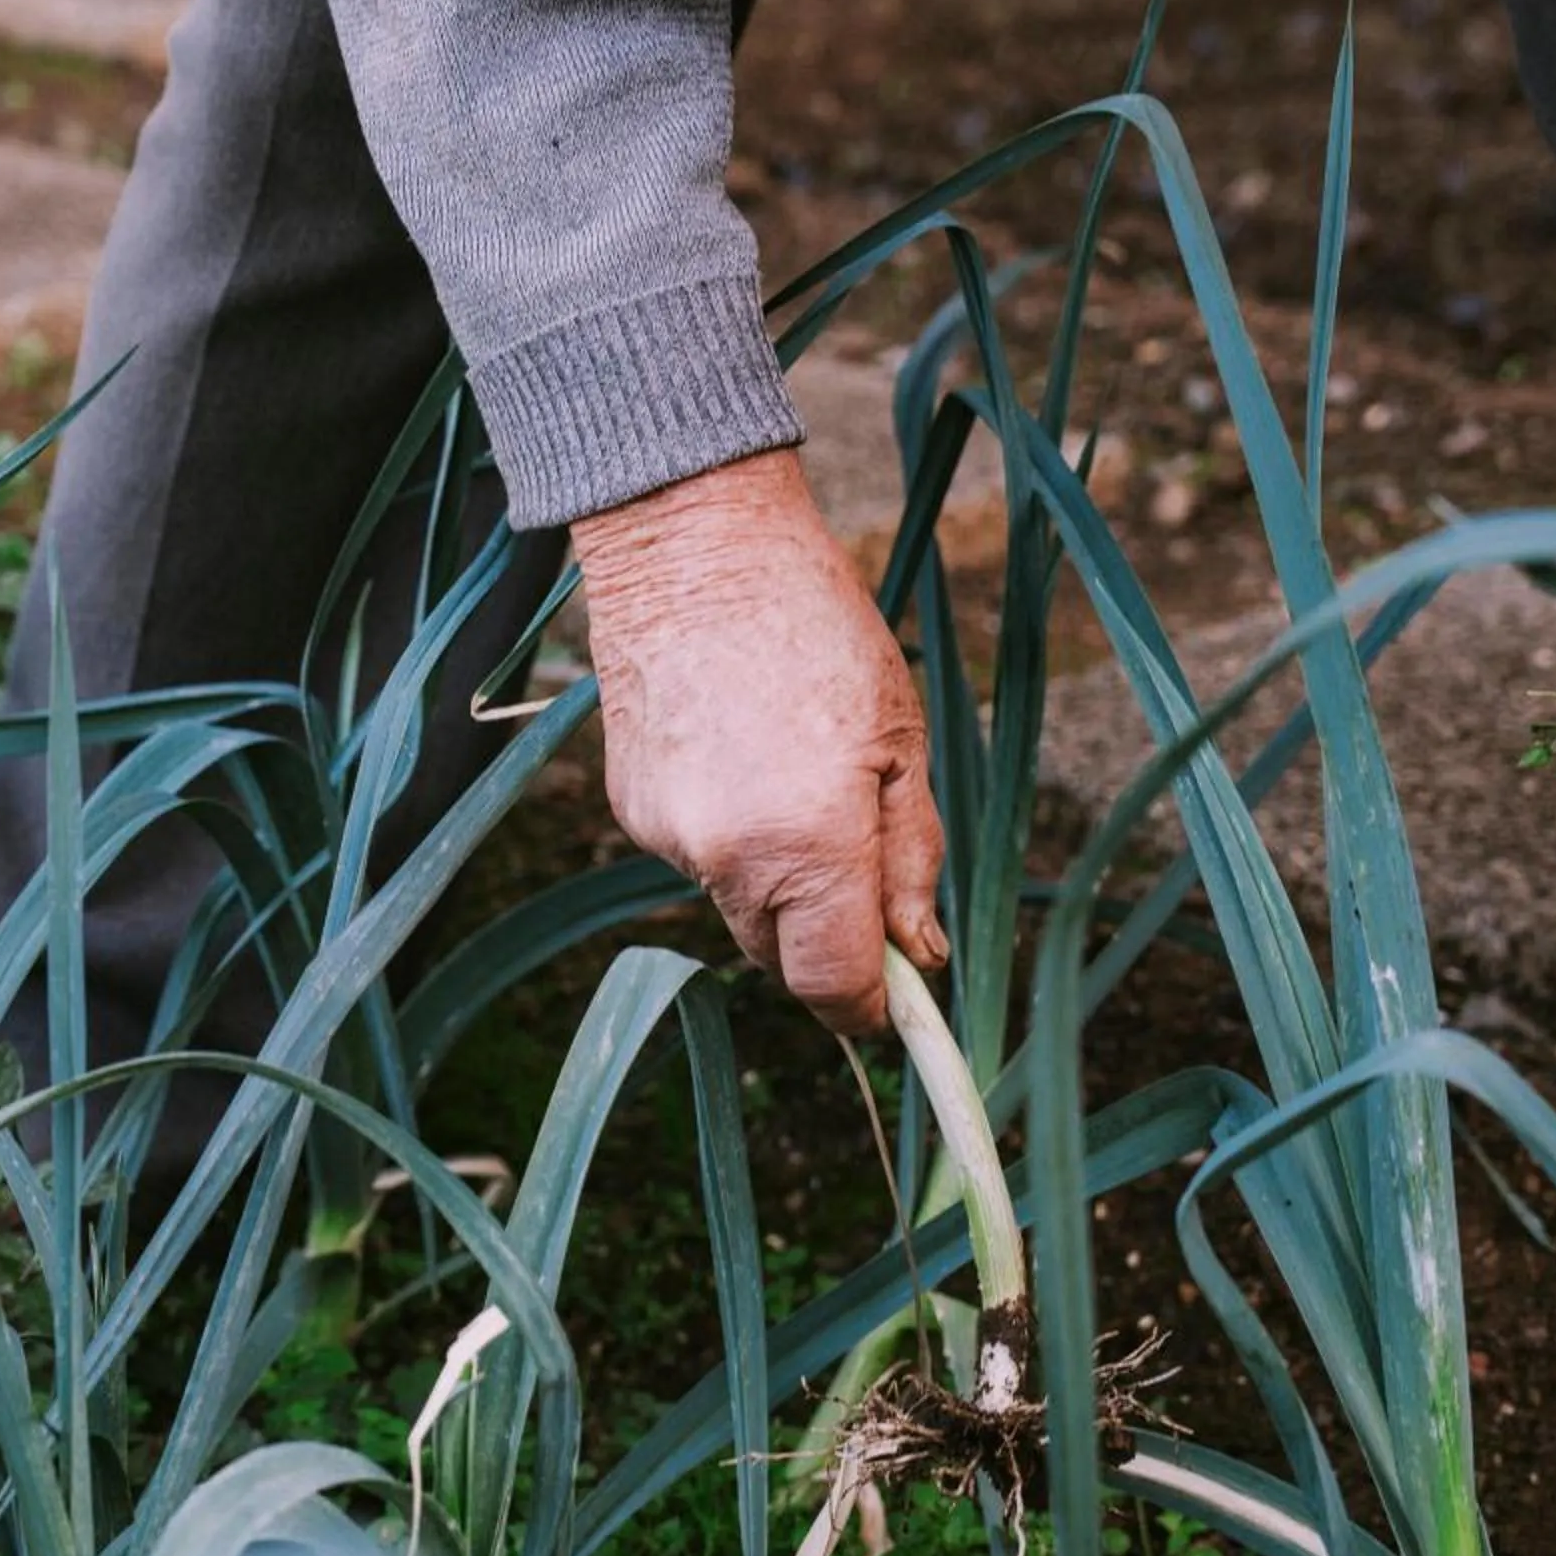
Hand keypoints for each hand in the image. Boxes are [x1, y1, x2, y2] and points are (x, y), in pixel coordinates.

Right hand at [572, 449, 948, 1034]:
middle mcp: (728, 859)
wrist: (692, 546)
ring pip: (740, 906)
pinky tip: (741, 752)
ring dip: (777, 879)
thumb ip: (910, 859)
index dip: (872, 1008)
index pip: (834, 987)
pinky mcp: (634, 813)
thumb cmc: (815, 627)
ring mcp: (670, 839)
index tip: (900, 998)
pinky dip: (730, 833)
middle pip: (783, 958)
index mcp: (809, 845)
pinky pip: (698, 858)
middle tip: (861, 853)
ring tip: (793, 772)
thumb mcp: (900, 740)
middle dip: (828, 934)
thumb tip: (921, 953)